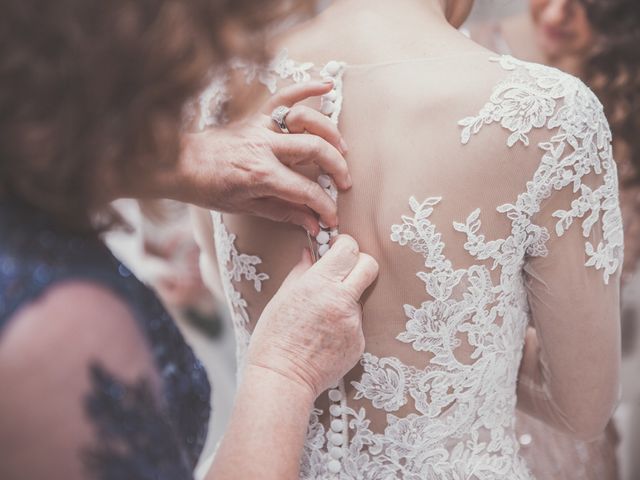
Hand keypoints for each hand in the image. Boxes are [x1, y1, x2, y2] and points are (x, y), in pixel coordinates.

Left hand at [175, 81, 349, 234]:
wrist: (180, 164)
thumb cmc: (209, 188)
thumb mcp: (247, 207)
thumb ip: (284, 213)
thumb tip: (312, 223)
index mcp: (261, 176)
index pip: (306, 191)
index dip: (324, 207)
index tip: (332, 218)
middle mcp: (264, 148)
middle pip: (315, 150)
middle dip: (337, 168)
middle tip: (343, 183)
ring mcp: (260, 127)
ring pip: (306, 120)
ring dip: (330, 133)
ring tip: (341, 148)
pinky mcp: (255, 116)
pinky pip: (283, 96)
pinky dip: (306, 88)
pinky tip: (326, 85)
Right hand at [246, 235, 378, 398]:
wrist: (283, 379)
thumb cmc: (274, 338)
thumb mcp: (282, 297)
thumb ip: (301, 271)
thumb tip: (310, 252)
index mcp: (321, 284)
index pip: (349, 249)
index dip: (344, 245)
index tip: (336, 249)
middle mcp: (342, 301)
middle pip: (369, 266)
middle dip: (358, 263)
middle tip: (343, 270)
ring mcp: (354, 323)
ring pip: (360, 297)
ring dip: (347, 298)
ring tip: (321, 316)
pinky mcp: (359, 343)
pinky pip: (356, 323)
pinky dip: (344, 324)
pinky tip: (325, 335)